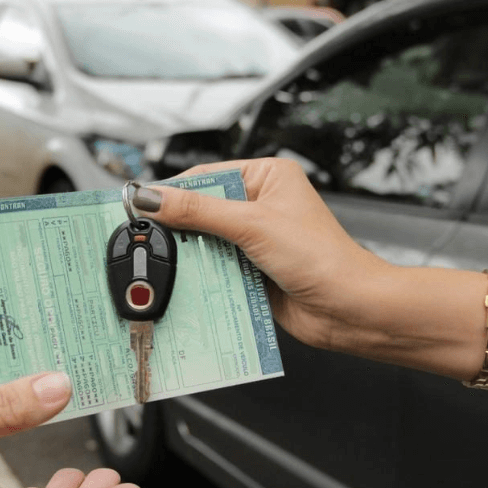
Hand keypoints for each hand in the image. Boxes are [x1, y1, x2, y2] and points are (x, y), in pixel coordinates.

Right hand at [135, 158, 392, 351]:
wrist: (349, 310)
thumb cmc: (322, 258)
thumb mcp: (252, 225)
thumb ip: (198, 211)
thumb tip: (152, 198)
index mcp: (268, 177)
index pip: (206, 177)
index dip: (171, 191)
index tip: (139, 204)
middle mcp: (262, 206)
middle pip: (202, 211)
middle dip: (179, 228)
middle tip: (145, 237)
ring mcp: (257, 240)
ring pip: (206, 243)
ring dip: (191, 256)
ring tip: (164, 264)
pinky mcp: (253, 271)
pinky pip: (216, 270)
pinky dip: (202, 277)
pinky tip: (187, 283)